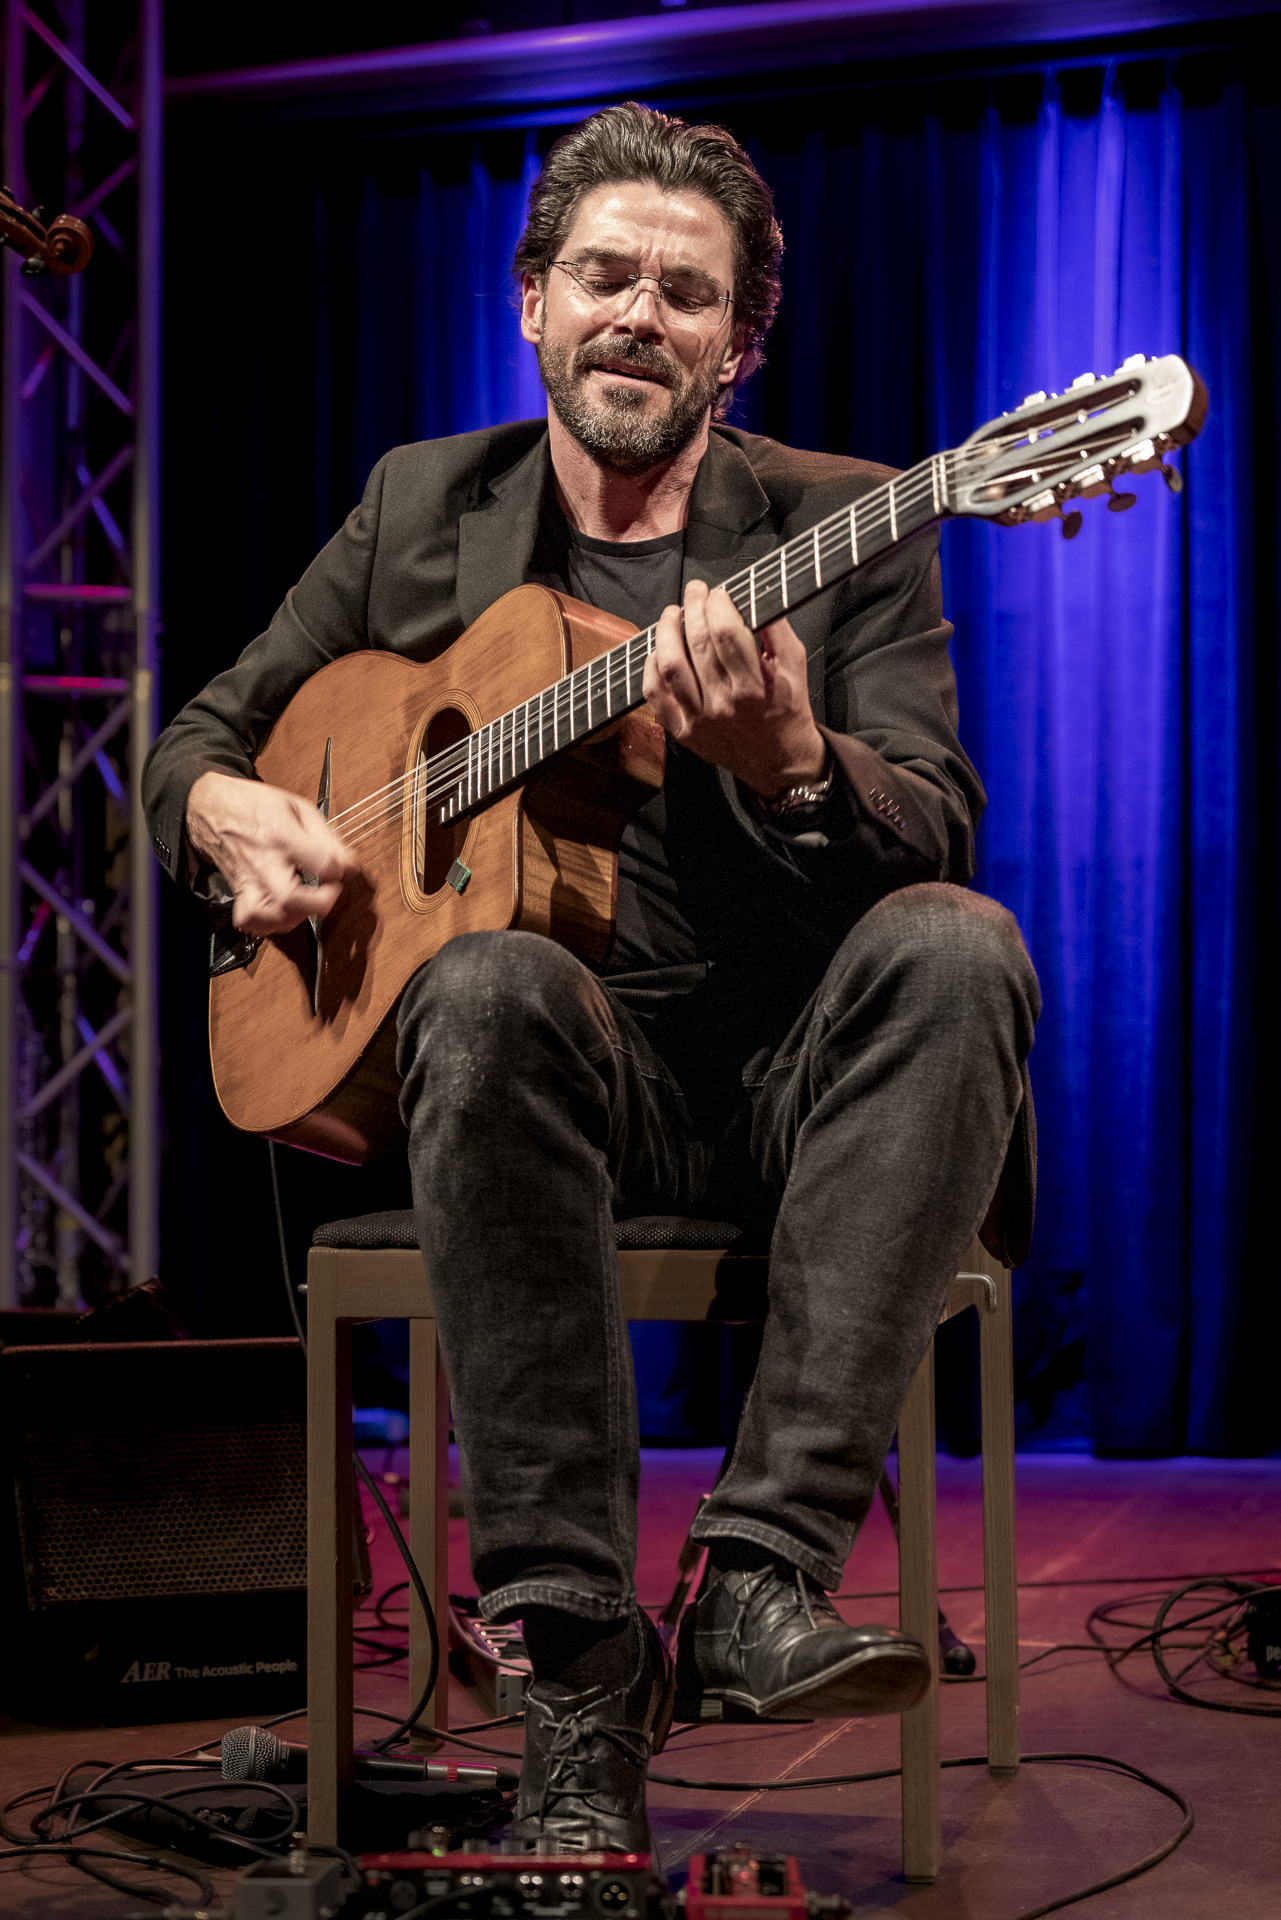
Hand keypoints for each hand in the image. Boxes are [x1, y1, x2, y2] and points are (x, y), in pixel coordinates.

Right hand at [186, 769, 360, 936]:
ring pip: (271, 916)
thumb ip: (327, 837)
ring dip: (298, 916)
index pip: (322, 864)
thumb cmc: (255, 805)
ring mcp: (249, 880)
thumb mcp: (298, 807)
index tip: (345, 868)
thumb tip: (350, 863)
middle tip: (330, 892)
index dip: (341, 870)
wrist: (212, 808)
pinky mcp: (238, 892)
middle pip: (291, 898)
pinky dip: (269, 924)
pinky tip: (282, 913)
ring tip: (308, 903)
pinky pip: (250, 921)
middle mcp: (264, 862)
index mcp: (282, 835)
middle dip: (320, 902)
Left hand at [642, 580, 826, 797]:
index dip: (718, 604)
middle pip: (696, 642)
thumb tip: (755, 594)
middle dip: (692, 607)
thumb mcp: (796, 665)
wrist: (779, 761)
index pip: (726, 632)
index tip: (718, 593)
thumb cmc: (787, 709)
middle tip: (695, 592)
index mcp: (754, 686)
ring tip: (672, 614)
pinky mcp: (683, 732)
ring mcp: (699, 719)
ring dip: (666, 631)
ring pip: (670, 665)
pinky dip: (650, 667)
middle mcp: (724, 703)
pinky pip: (655, 695)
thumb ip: (777, 629)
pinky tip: (658, 651)